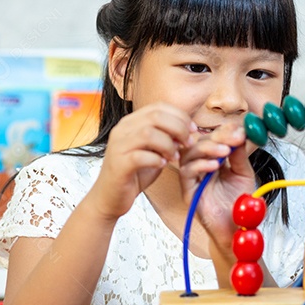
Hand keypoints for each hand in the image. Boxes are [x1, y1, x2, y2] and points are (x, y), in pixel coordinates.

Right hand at [90, 103, 192, 220]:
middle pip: (155, 116)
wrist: (111, 197)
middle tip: (188, 143)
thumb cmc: (135, 173)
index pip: (159, 107)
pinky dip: (156, 160)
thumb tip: (188, 130)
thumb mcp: (154, 151)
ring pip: (148, 134)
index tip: (193, 130)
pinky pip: (140, 156)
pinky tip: (162, 165)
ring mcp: (118, 146)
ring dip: (168, 144)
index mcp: (131, 122)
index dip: (180, 116)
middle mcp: (122, 129)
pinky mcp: (118, 164)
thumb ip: (168, 138)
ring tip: (175, 157)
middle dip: (178, 128)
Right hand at [178, 123, 255, 252]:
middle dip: (218, 137)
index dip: (224, 131)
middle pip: (199, 142)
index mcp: (214, 159)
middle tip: (234, 138)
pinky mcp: (188, 191)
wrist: (236, 228)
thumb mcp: (244, 174)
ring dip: (207, 148)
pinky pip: (186, 172)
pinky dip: (200, 165)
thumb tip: (240, 134)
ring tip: (225, 151)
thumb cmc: (238, 204)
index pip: (213, 138)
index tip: (239, 130)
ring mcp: (192, 178)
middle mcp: (200, 166)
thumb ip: (240, 156)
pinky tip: (215, 166)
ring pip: (189, 154)